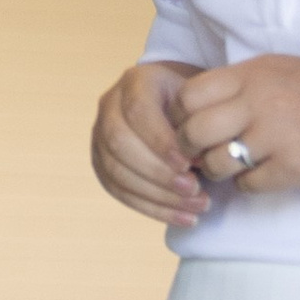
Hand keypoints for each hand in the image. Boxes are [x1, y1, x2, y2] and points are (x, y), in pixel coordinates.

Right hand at [92, 62, 208, 225]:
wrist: (173, 104)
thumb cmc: (191, 104)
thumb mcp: (199, 101)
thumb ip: (198, 125)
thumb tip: (200, 163)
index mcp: (136, 82)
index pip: (138, 111)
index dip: (160, 141)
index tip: (190, 164)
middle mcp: (109, 106)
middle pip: (120, 142)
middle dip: (158, 172)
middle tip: (194, 190)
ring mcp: (99, 136)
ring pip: (116, 171)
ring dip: (157, 196)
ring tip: (196, 207)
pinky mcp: (101, 163)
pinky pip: (118, 191)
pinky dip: (151, 208)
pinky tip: (183, 217)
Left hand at [170, 55, 299, 198]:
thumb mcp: (280, 70)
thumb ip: (239, 84)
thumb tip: (191, 108)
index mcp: (253, 73)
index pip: (188, 95)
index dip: (181, 115)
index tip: (190, 125)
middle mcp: (260, 101)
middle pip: (193, 132)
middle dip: (192, 148)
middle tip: (204, 153)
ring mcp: (277, 136)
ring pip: (216, 164)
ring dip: (220, 171)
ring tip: (236, 165)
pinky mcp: (293, 168)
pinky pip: (248, 186)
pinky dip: (251, 185)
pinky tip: (267, 174)